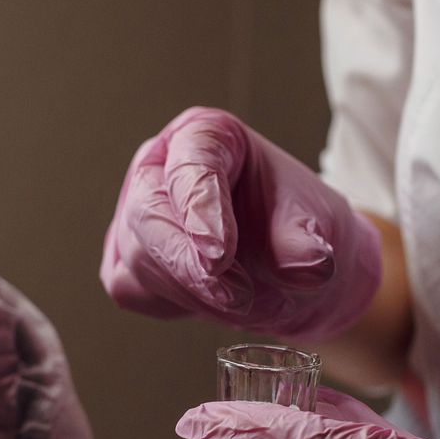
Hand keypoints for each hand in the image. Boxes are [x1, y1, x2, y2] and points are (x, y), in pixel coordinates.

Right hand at [100, 107, 381, 339]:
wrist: (285, 268)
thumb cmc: (293, 228)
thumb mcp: (313, 226)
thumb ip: (304, 244)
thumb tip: (310, 265)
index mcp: (206, 134)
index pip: (192, 163)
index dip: (201, 208)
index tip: (219, 256)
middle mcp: (160, 165)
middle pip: (149, 211)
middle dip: (187, 262)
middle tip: (234, 298)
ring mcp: (136, 212)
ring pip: (138, 256)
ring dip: (190, 292)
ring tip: (243, 303)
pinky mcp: (126, 258)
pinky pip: (133, 288)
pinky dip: (173, 304)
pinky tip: (213, 303)